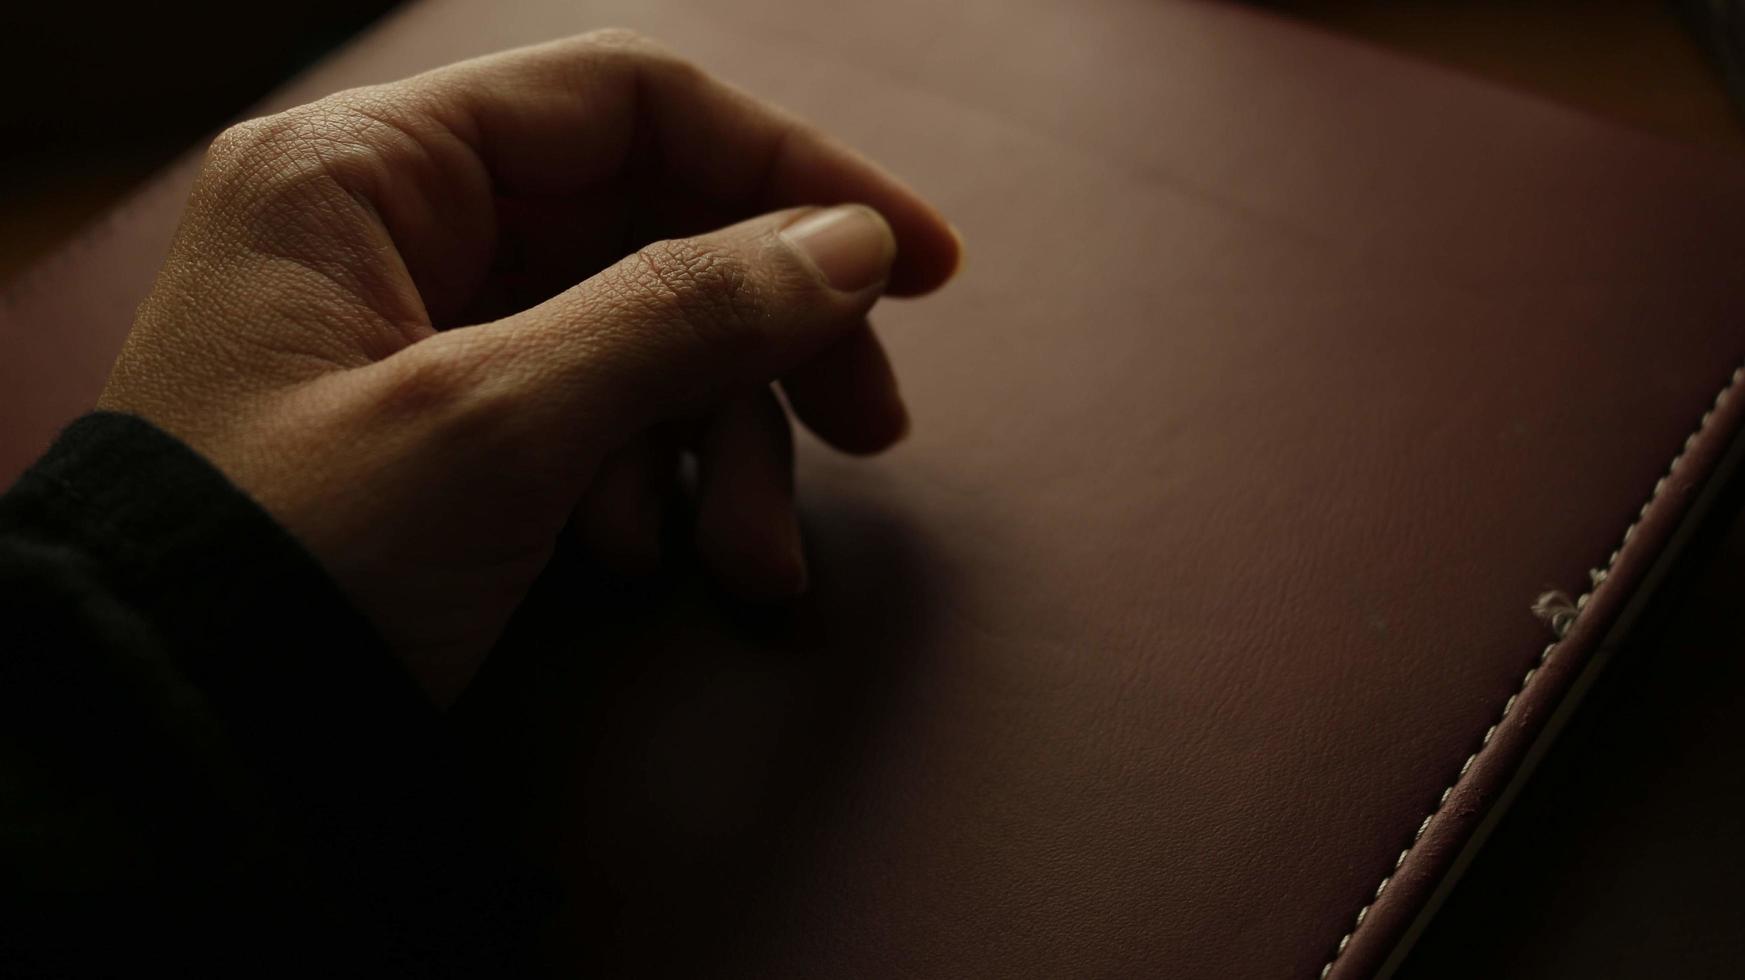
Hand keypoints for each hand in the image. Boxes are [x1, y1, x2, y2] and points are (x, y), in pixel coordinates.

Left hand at [97, 30, 960, 702]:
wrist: (169, 739)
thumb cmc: (294, 560)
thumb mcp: (499, 426)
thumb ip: (683, 313)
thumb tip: (851, 245)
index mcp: (371, 169)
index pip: (630, 105)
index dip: (792, 171)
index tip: (918, 261)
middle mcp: (399, 226)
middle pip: (654, 227)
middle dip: (768, 339)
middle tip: (872, 426)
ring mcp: (426, 328)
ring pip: (641, 335)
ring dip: (724, 443)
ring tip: (751, 561)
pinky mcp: (453, 423)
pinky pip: (596, 413)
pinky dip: (654, 484)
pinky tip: (651, 559)